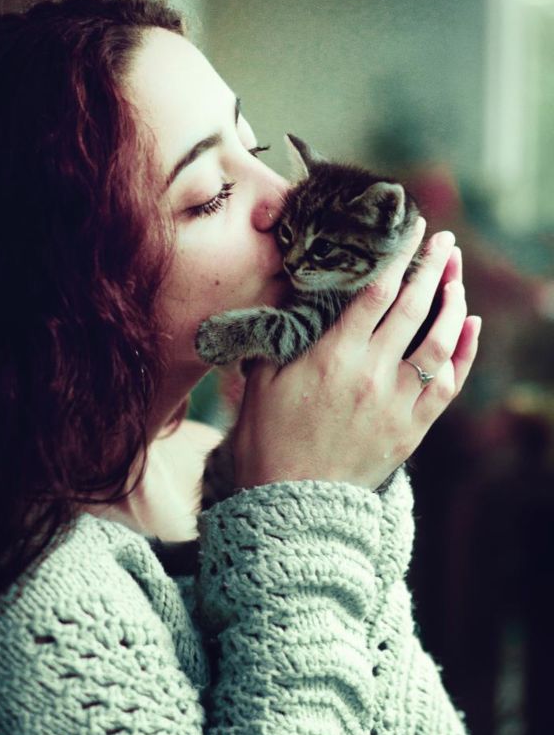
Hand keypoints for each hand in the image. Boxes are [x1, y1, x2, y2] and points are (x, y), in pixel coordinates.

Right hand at [231, 218, 480, 491]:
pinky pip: (448, 386)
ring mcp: (396, 404)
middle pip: (412, 308)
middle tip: (444, 240)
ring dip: (453, 304)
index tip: (413, 232)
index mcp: (332, 356)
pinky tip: (470, 327)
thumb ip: (284, 335)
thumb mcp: (263, 379)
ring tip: (457, 277)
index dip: (399, 257)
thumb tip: (297, 296)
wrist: (290, 502)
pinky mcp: (411, 430)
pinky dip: (464, 354)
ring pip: (438, 343)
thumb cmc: (268, 438)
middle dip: (432, 268)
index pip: (376, 293)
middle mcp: (371, 374)